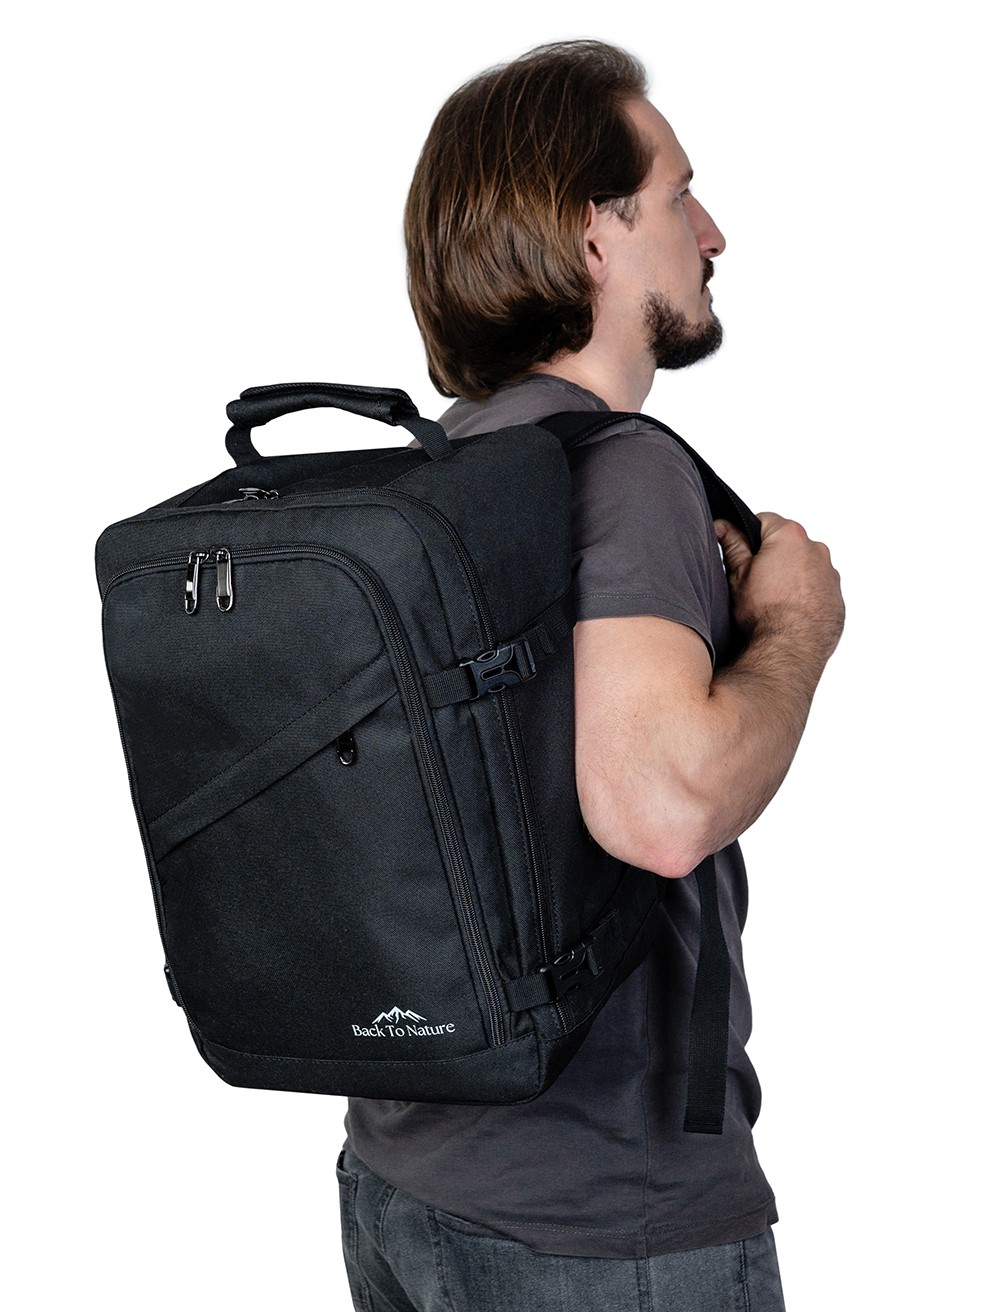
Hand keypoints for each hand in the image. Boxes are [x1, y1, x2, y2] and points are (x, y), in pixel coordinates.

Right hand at [714, 513, 844, 660]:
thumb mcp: (737, 575)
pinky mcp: (837, 600)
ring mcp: (830, 576)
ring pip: (805, 567)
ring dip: (791, 576)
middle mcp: (817, 550)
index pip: (765, 520)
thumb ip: (732, 544)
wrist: (789, 650)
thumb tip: (723, 525)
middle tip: (755, 580)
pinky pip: (818, 590)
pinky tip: (789, 613)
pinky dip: (806, 596)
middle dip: (773, 556)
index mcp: (790, 536)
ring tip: (773, 600)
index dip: (748, 536)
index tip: (741, 554)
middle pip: (788, 544)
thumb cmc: (764, 613)